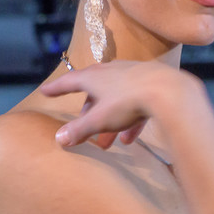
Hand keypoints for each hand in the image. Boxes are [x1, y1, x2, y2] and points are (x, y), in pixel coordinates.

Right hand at [40, 60, 189, 149]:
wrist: (168, 91)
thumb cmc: (128, 102)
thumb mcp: (100, 119)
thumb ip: (79, 130)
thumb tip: (58, 139)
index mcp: (94, 77)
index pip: (69, 82)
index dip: (56, 88)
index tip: (45, 92)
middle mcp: (111, 71)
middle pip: (94, 90)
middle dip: (88, 110)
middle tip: (83, 125)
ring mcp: (132, 75)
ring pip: (115, 98)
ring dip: (109, 119)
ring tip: (107, 141)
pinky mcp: (151, 83)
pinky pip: (135, 103)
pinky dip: (129, 119)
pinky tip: (129, 139)